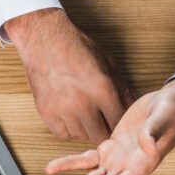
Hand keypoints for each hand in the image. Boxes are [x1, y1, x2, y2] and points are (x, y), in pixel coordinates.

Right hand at [6, 8, 131, 142]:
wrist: (44, 39)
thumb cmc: (76, 47)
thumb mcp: (106, 61)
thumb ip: (121, 87)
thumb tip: (130, 107)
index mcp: (102, 89)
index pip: (118, 121)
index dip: (120, 124)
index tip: (118, 123)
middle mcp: (82, 103)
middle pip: (100, 136)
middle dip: (104, 131)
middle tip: (102, 123)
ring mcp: (62, 109)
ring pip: (80, 136)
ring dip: (85, 129)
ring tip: (85, 115)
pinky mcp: (46, 112)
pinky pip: (62, 133)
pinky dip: (68, 128)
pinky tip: (70, 116)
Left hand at [39, 77, 174, 174]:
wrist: (173, 103)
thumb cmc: (174, 110)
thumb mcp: (166, 116)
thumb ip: (155, 130)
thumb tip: (146, 145)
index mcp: (140, 167)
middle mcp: (126, 170)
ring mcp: (117, 161)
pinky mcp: (111, 149)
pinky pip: (86, 161)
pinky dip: (69, 164)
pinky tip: (52, 168)